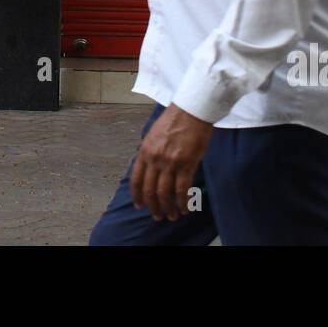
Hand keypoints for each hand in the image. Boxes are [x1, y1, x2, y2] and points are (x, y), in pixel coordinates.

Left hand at [130, 104, 213, 220]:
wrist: (191, 110)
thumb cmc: (175, 119)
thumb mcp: (154, 135)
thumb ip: (150, 152)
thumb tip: (149, 168)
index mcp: (144, 151)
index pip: (136, 179)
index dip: (137, 196)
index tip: (139, 206)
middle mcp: (154, 159)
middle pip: (150, 190)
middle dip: (153, 206)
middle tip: (158, 216)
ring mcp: (169, 162)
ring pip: (165, 193)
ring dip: (168, 208)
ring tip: (172, 216)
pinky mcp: (186, 164)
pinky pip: (182, 189)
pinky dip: (182, 202)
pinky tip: (185, 208)